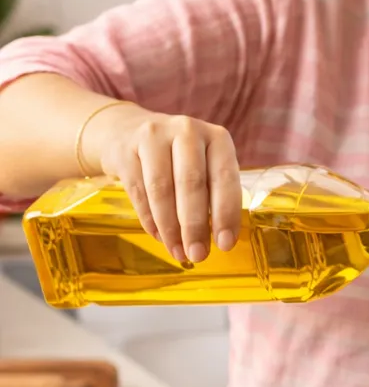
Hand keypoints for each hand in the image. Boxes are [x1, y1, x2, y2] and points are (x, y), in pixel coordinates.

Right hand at [81, 103, 241, 264]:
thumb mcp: (205, 166)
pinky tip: (160, 237)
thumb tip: (219, 241)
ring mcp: (153, 136)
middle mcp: (186, 131)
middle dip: (195, 226)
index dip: (225, 214)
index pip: (225, 178)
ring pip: (162, 190)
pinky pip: (139, 191)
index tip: (225, 244)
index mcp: (217, 137)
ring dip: (171, 228)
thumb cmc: (181, 159)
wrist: (130, 131)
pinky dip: (150, 219)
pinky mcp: (125, 149)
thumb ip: (215, 195)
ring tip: (178, 252)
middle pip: (191, 184)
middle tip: (198, 255)